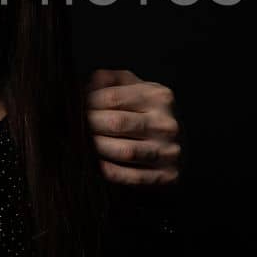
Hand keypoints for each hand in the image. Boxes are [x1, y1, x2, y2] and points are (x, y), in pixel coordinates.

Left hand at [86, 69, 181, 185]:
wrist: (182, 143)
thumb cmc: (149, 113)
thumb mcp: (135, 88)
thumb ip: (111, 80)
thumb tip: (85, 85)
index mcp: (158, 96)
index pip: (113, 97)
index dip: (88, 103)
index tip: (75, 108)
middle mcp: (166, 123)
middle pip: (117, 123)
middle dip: (90, 126)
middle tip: (74, 127)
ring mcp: (169, 150)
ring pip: (125, 151)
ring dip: (98, 149)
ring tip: (85, 145)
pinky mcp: (167, 175)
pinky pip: (133, 176)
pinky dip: (112, 172)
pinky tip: (99, 165)